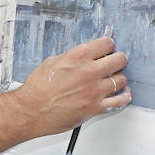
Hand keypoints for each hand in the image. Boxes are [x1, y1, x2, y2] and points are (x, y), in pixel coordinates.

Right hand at [15, 36, 129, 137]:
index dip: (109, 45)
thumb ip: (71, 58)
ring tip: (115, 80)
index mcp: (77, 56)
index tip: (108, 48)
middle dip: (118, 59)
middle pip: (119, 59)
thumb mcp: (52, 62)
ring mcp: (94, 90)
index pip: (106, 43)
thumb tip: (83, 57)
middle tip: (116, 62)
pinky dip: (124, 97)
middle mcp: (88, 71)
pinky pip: (120, 101)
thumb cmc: (37, 89)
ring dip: (119, 79)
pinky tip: (124, 94)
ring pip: (121, 80)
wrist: (31, 110)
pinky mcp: (95, 107)